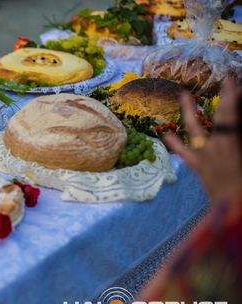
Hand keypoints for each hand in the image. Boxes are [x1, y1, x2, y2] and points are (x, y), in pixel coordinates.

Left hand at [163, 78, 241, 202]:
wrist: (234, 208)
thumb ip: (239, 139)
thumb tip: (233, 131)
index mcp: (234, 142)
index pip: (233, 114)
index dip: (232, 96)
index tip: (231, 81)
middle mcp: (220, 144)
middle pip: (222, 117)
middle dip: (226, 98)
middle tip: (225, 82)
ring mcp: (207, 155)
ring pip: (196, 129)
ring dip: (189, 111)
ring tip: (183, 95)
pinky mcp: (199, 166)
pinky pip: (184, 153)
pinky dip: (175, 143)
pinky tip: (165, 133)